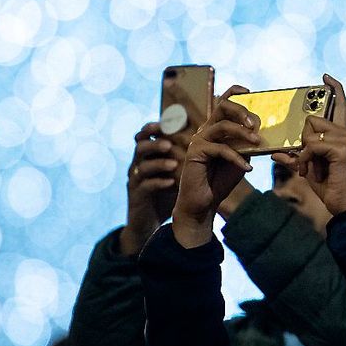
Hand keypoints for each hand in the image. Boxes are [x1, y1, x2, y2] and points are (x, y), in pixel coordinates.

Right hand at [119, 122, 185, 255]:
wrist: (150, 223)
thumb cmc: (167, 194)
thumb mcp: (175, 173)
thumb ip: (185, 156)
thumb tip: (209, 139)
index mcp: (148, 156)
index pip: (147, 136)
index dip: (156, 127)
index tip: (172, 123)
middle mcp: (139, 164)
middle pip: (140, 146)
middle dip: (154, 142)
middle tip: (169, 143)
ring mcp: (136, 180)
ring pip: (141, 166)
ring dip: (157, 163)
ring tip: (174, 163)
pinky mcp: (136, 196)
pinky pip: (144, 187)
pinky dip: (158, 183)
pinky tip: (171, 183)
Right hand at [172, 86, 260, 247]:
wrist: (205, 202)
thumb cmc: (222, 179)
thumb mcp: (242, 158)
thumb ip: (249, 144)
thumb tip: (267, 133)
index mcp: (216, 127)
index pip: (223, 102)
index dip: (235, 92)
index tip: (250, 91)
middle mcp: (206, 129)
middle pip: (222, 106)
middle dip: (241, 111)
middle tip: (255, 124)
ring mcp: (199, 140)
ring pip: (222, 126)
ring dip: (243, 134)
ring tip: (257, 143)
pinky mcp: (196, 153)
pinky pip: (220, 149)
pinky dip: (237, 158)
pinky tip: (248, 168)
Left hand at [272, 74, 345, 215]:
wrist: (345, 206)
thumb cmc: (330, 188)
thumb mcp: (309, 170)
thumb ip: (296, 157)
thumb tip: (275, 153)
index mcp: (342, 135)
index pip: (340, 104)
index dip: (334, 88)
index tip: (324, 77)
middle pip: (313, 119)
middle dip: (304, 140)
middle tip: (307, 161)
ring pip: (310, 131)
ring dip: (305, 152)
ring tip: (309, 169)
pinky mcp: (341, 148)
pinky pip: (311, 145)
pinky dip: (306, 159)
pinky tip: (310, 171)